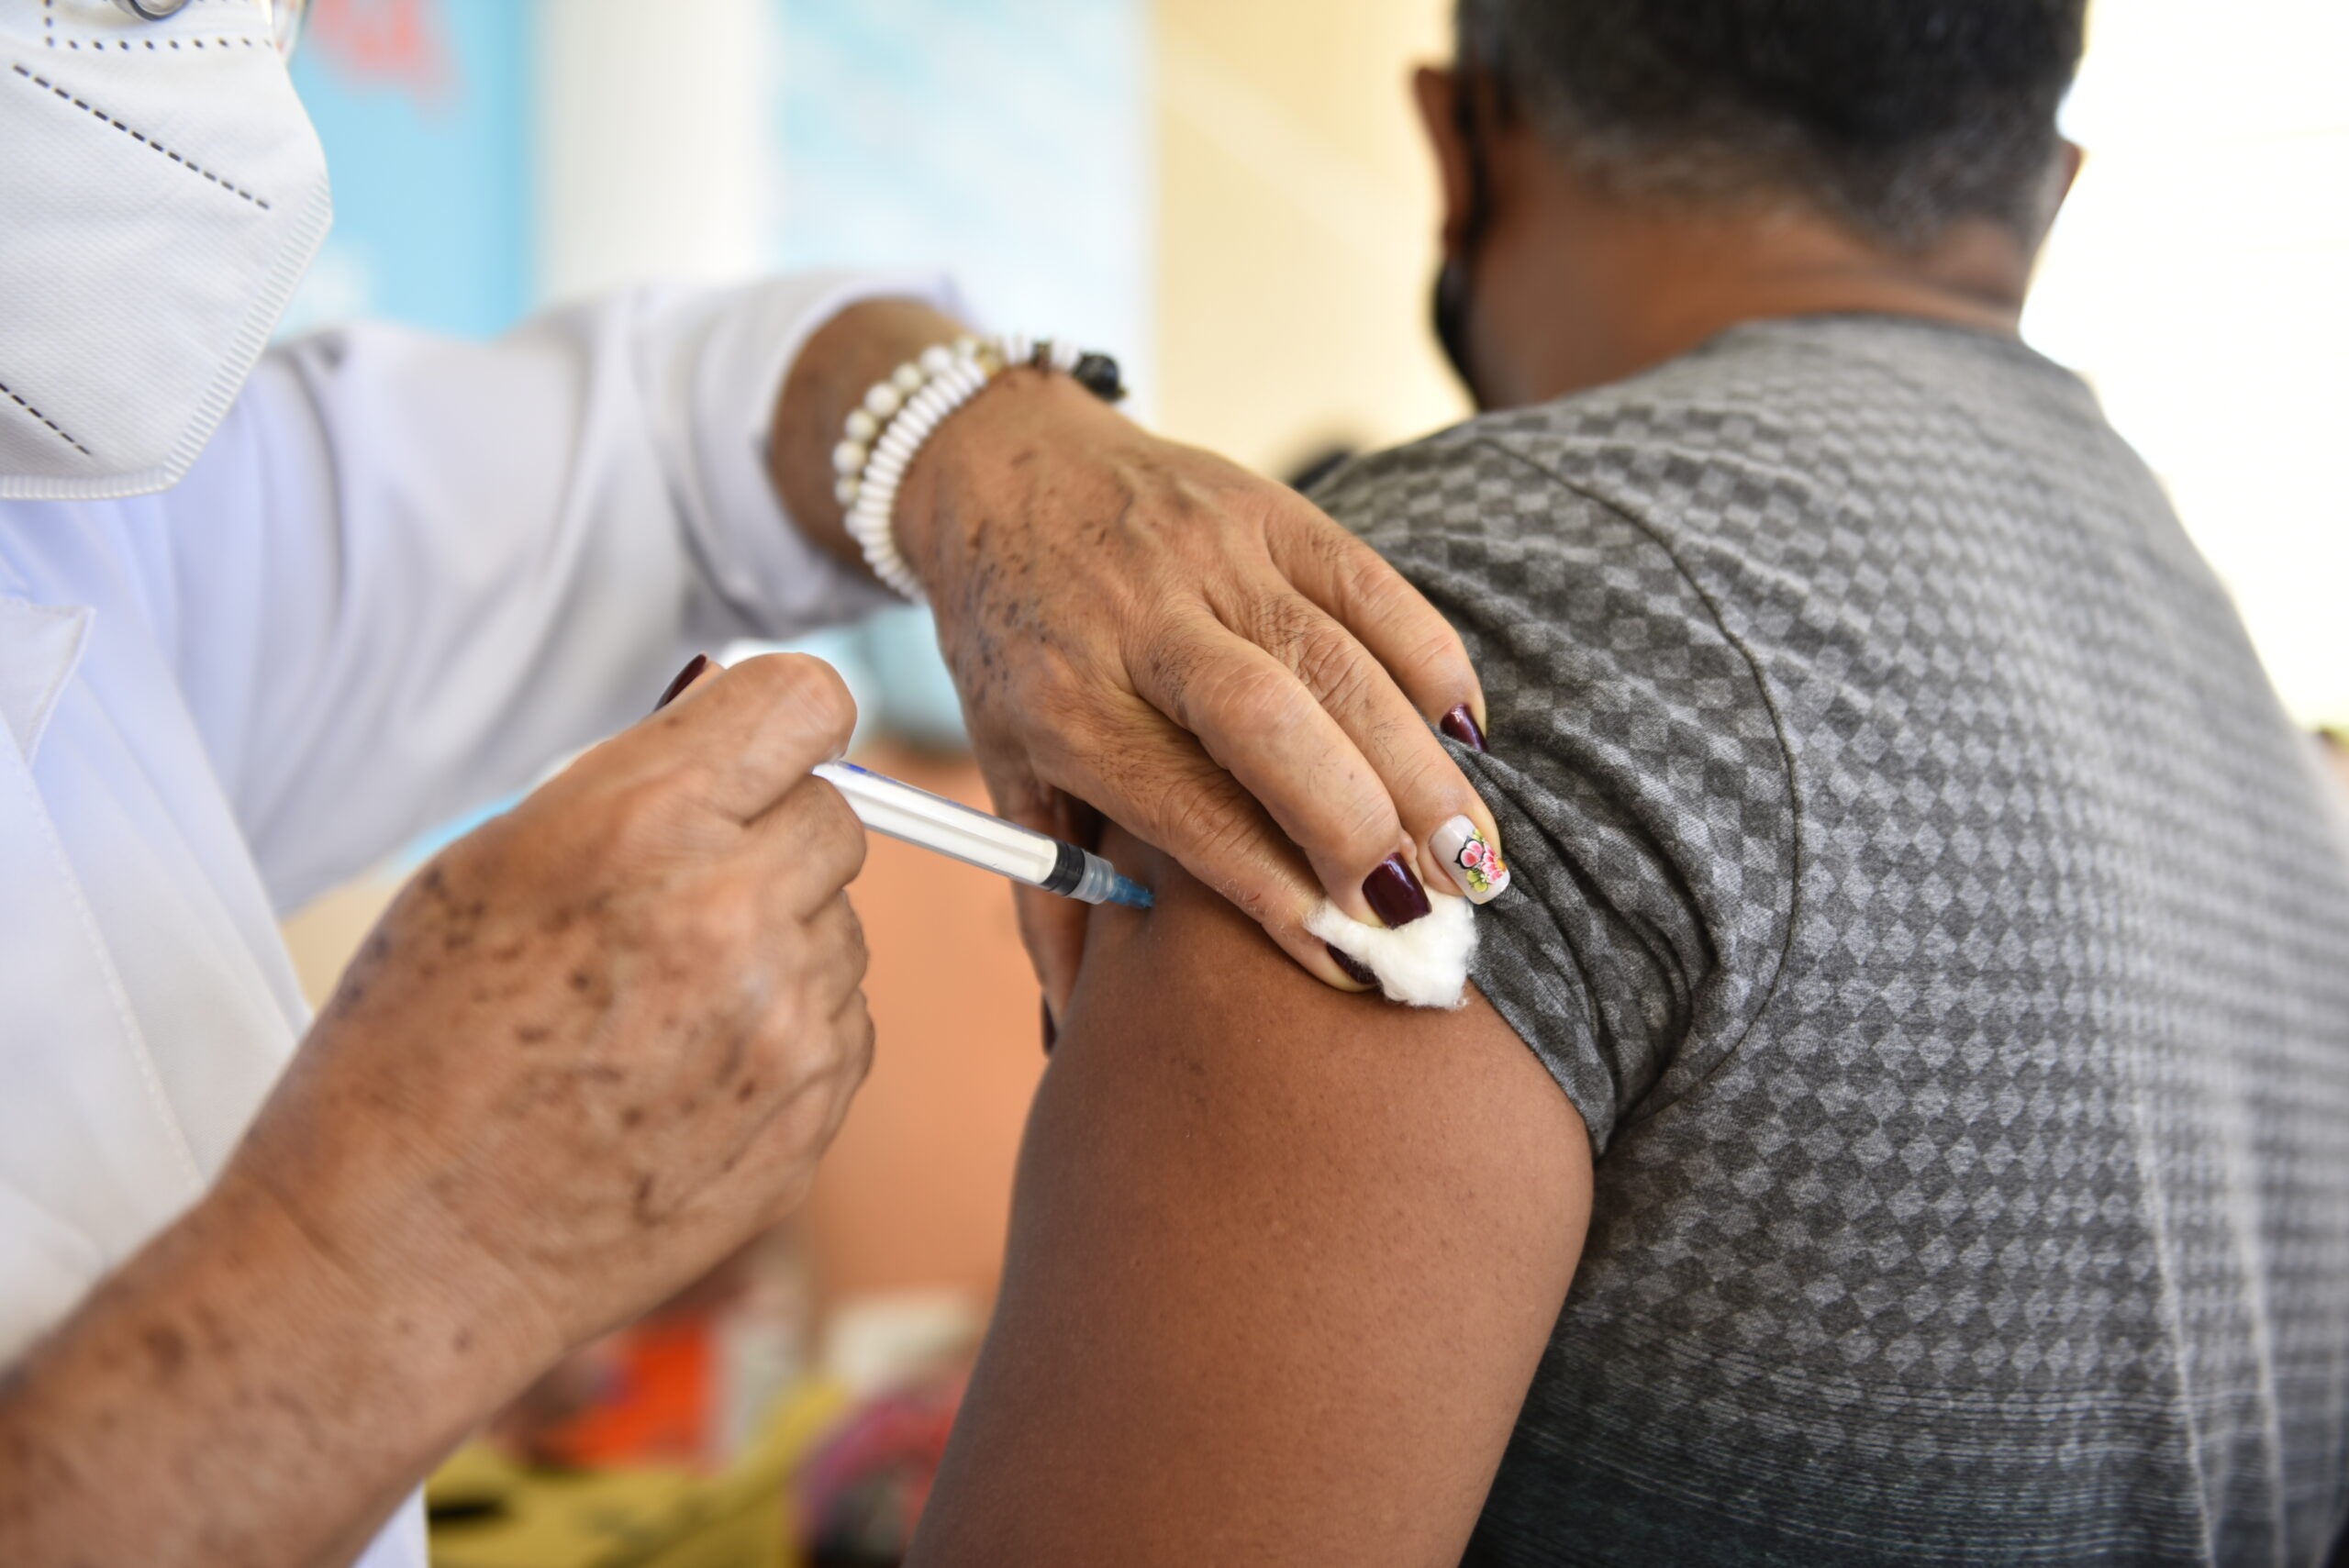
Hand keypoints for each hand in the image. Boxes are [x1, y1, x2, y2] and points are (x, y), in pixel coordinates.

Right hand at [222, 654, 873, 1380]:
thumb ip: (631, 786)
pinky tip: (684, 1072)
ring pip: (841, 927)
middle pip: (839, 818)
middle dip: (771, 840)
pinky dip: (786, 1033)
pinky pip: (843, 1023)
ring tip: (659, 1006)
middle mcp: (734, 914)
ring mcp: (785, 1025)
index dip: (783, 725)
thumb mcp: (488, 864)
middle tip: (678, 896)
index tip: (759, 754)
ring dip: (779, 943)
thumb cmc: (415, 1048)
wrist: (403, 1249)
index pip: (807, 702)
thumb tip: (736, 727)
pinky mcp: (813, 1115)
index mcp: (644, 825)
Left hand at [896, 371, 1503, 1004]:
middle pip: (1271, 727)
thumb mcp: (1006, 768)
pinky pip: (1371, 585)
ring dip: (1421, 769)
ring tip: (1478, 860)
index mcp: (1067, 705)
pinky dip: (1432, 662)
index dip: (1276, 890)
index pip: (1189, 809)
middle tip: (1429, 915)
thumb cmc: (1012, 642)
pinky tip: (1468, 735)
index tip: (1345, 960)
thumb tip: (1078, 1033)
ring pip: (1338, 664)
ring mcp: (1208, 554)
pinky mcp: (1267, 505)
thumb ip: (1047, 898)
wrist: (998, 467)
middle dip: (1363, 830)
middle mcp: (1137, 625)